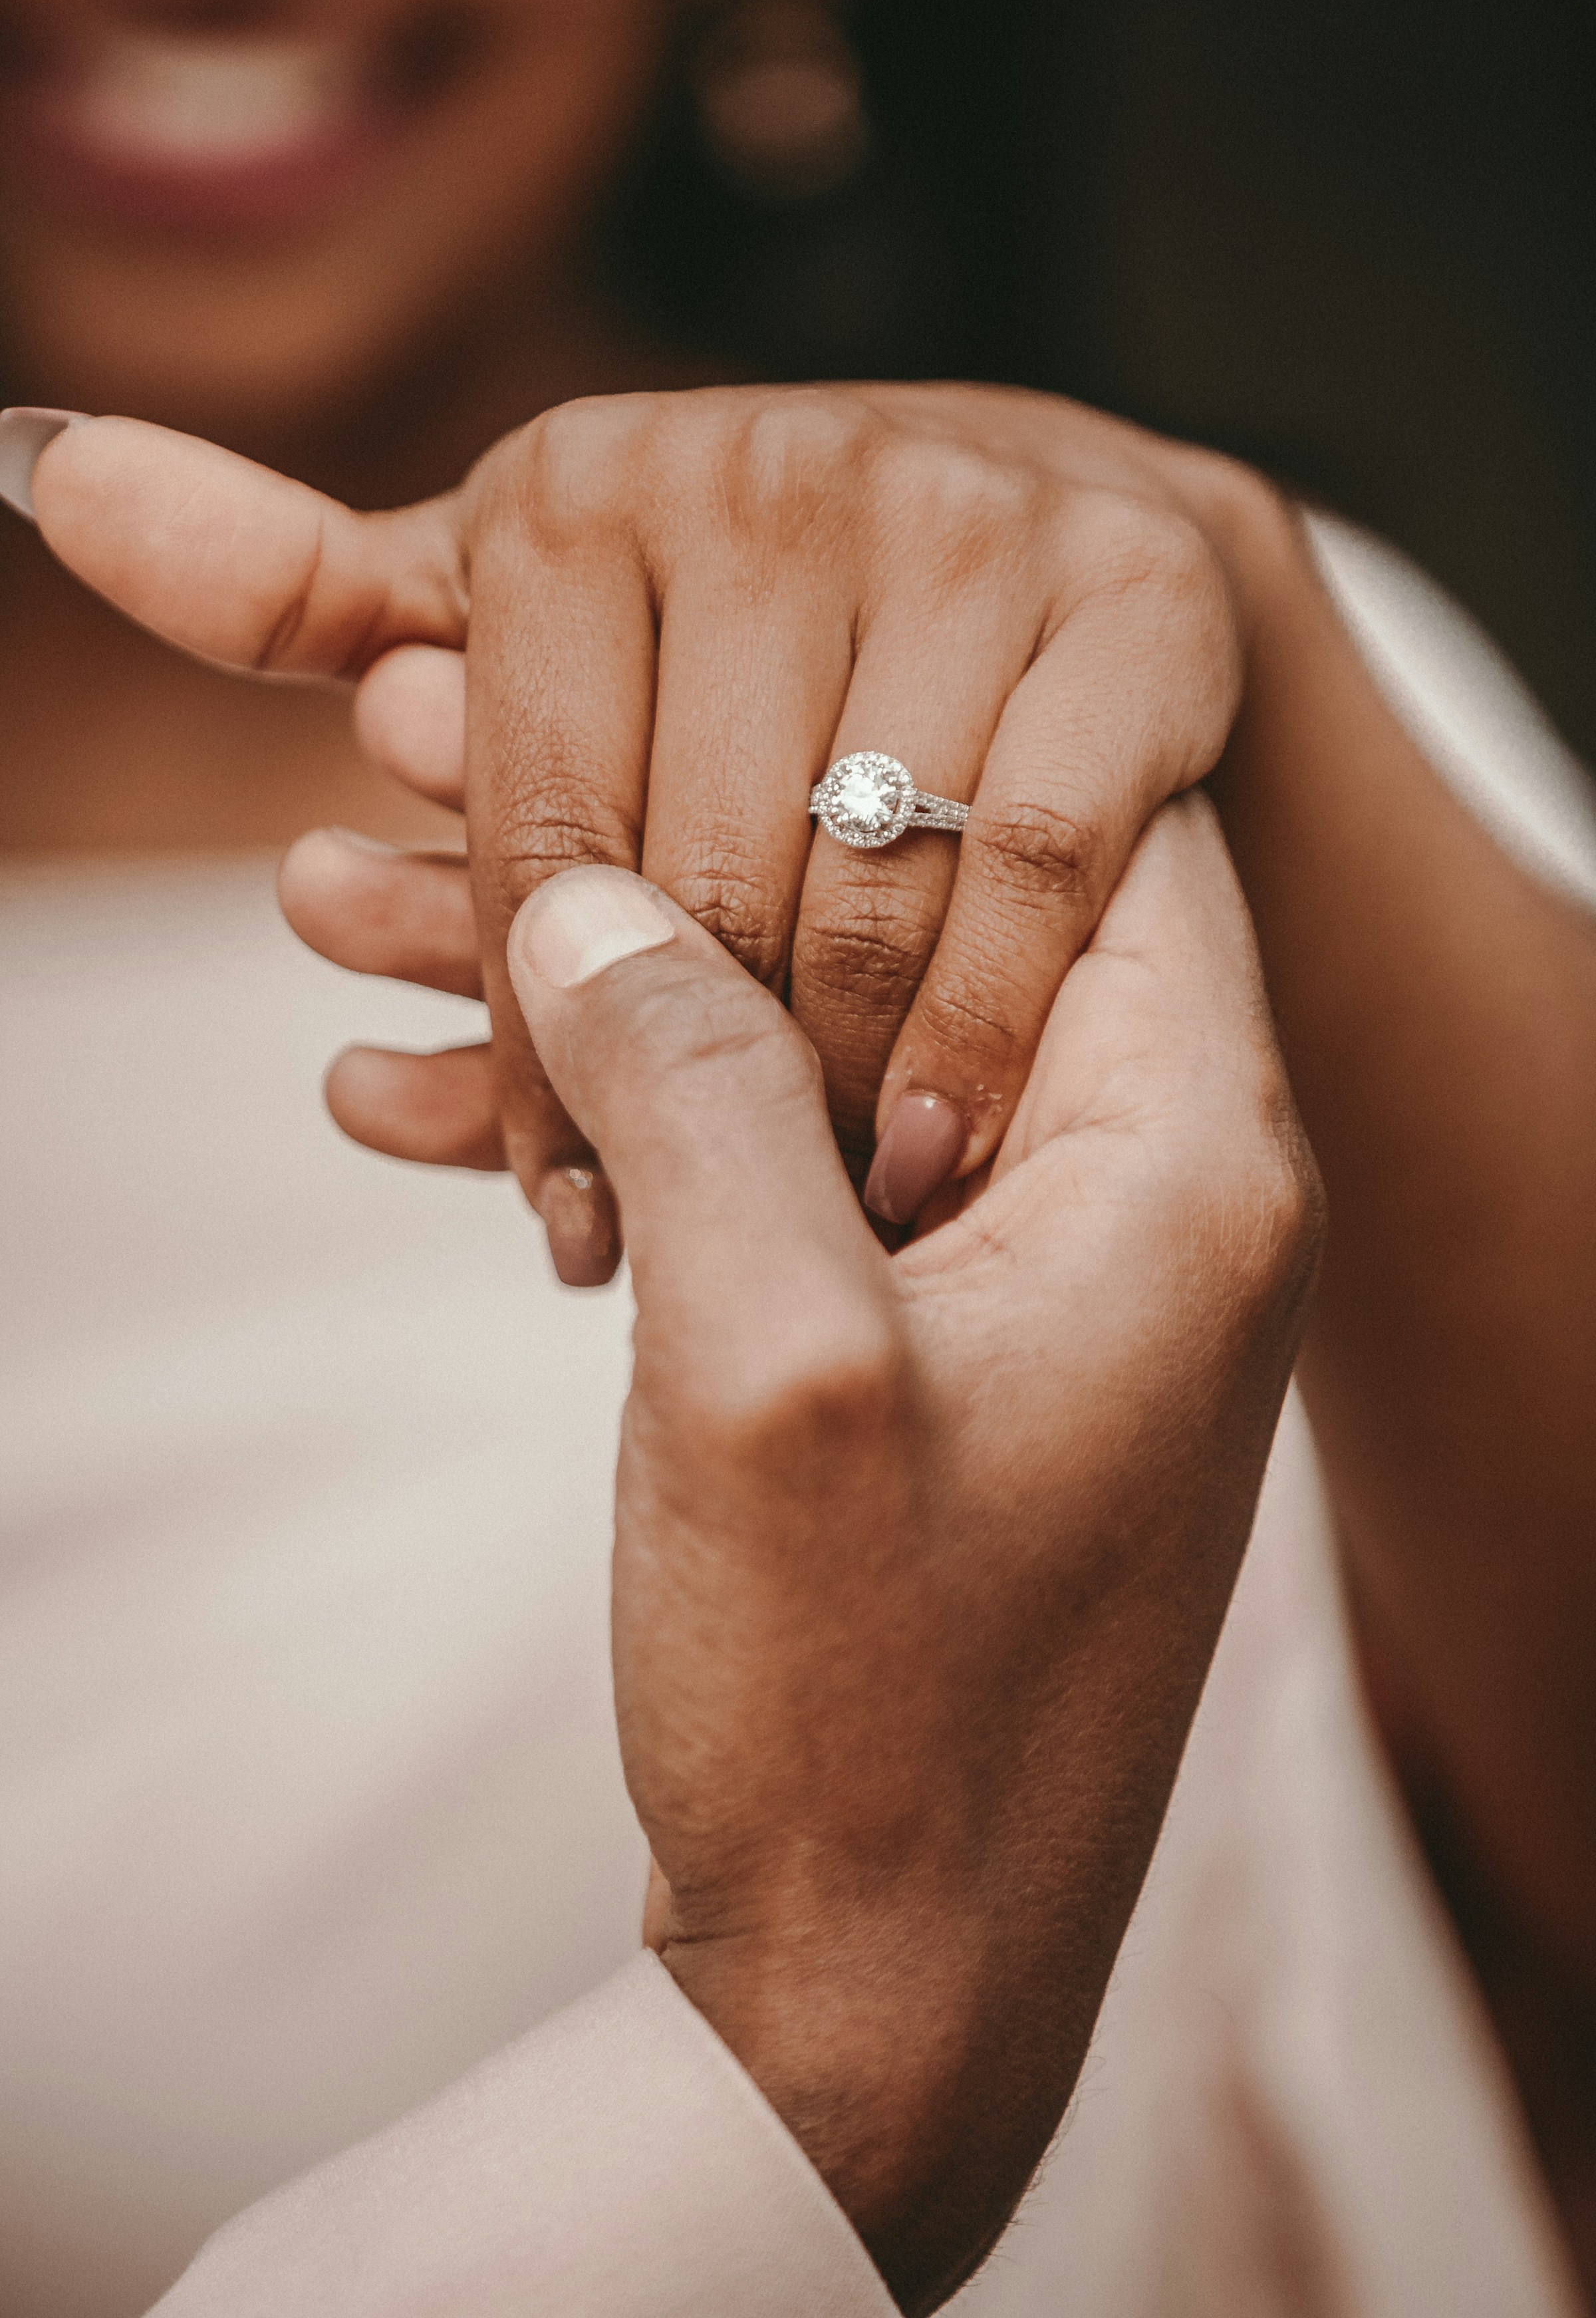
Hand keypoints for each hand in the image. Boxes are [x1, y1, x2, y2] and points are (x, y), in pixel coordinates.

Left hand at [22, 388, 1283, 1281]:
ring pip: (866, 886)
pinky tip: (930, 1150)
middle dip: (679, 1099)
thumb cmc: (746, 619)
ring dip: (826, 1095)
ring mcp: (968, 527)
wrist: (1049, 542)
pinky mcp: (1138, 602)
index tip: (554, 1208)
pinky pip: (1040, 863)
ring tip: (800, 1225)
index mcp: (582, 487)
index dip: (531, 1048)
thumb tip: (48, 472)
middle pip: (697, 876)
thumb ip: (305, 586)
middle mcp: (771, 473)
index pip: (533, 832)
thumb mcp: (524, 608)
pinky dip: (984, 1028)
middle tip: (680, 1252)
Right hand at [502, 795, 1318, 2309]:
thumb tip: (596, 893)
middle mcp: (1138, 1197)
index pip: (1091, 824)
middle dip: (677, 840)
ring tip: (357, 904)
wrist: (877, 1995)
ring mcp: (1021, 1278)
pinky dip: (618, 1128)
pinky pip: (769, 1175)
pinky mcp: (921, 1355)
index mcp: (1181, 1159)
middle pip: (910, 919)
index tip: (685, 662)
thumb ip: (698, 1086)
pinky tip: (417, 1097)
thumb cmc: (870, 1713)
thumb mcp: (770, 1369)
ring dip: (599, 986)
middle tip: (441, 752)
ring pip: (805, 1041)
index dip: (888, 727)